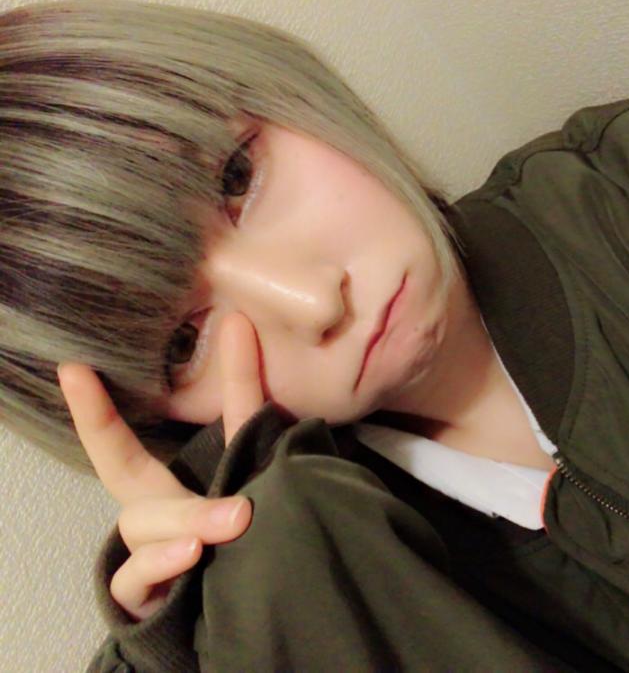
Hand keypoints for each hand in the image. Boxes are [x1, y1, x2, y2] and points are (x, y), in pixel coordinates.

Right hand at [58, 312, 263, 621]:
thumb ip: (246, 401)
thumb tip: (238, 324)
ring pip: (144, 525)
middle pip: (123, 471)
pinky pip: (139, 580)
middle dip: (104, 428)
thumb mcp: (249, 462)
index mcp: (166, 485)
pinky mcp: (149, 599)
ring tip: (233, 519)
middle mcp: (151, 514)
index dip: (100, 407)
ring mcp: (147, 556)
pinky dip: (164, 565)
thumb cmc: (241, 531)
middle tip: (99, 384)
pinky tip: (193, 555)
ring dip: (188, 518)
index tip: (74, 366)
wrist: (241, 608)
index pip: (126, 441)